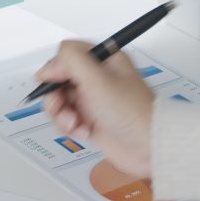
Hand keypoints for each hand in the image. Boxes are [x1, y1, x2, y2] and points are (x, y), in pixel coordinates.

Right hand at [36, 40, 156, 177]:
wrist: (150, 146)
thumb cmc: (134, 113)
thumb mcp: (99, 80)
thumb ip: (72, 61)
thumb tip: (49, 65)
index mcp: (104, 61)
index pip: (67, 54)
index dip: (57, 68)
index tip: (56, 82)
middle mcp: (97, 78)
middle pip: (59, 78)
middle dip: (55, 95)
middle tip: (62, 106)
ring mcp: (93, 100)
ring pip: (60, 101)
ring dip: (61, 114)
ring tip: (74, 123)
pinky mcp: (91, 120)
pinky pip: (67, 119)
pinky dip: (69, 127)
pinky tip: (84, 131)